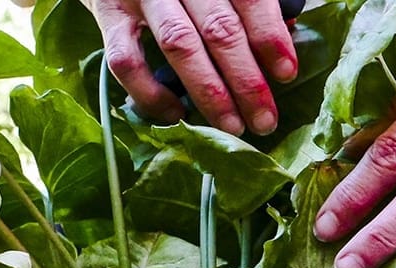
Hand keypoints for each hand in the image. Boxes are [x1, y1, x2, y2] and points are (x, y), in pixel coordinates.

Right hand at [82, 0, 298, 133]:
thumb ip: (249, 6)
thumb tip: (284, 35)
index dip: (269, 37)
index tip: (286, 73)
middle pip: (219, 29)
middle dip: (246, 80)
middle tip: (264, 120)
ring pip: (180, 45)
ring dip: (210, 92)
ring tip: (233, 126)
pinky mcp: (108, 15)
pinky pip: (126, 60)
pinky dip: (151, 92)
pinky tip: (175, 113)